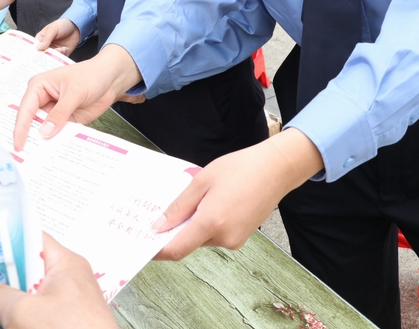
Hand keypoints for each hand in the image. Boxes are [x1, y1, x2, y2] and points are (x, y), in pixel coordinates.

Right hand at [0, 233, 116, 328]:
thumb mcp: (25, 313)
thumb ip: (0, 297)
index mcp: (66, 264)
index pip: (32, 239)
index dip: (6, 240)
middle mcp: (67, 281)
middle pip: (26, 270)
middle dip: (2, 278)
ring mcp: (65, 305)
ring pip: (28, 296)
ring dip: (7, 303)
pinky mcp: (61, 324)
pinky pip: (34, 315)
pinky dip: (18, 319)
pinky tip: (2, 325)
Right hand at [12, 45, 141, 150]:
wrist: (110, 80)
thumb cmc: (90, 76)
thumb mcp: (75, 93)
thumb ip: (60, 112)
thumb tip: (45, 132)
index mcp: (38, 87)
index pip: (25, 110)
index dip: (20, 128)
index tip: (19, 145)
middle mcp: (42, 101)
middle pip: (31, 122)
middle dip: (30, 138)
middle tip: (26, 158)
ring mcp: (53, 112)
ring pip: (44, 131)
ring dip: (44, 143)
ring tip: (39, 160)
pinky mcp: (64, 121)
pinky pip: (58, 134)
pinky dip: (57, 143)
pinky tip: (56, 154)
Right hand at [34, 18, 80, 55]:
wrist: (76, 27)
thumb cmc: (62, 25)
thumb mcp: (53, 29)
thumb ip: (46, 38)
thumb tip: (39, 48)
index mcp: (41, 39)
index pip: (35, 47)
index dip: (34, 53)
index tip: (33, 58)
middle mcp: (46, 47)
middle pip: (42, 55)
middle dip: (42, 58)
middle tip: (42, 62)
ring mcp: (54, 51)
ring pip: (51, 58)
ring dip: (51, 59)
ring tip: (52, 59)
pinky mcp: (62, 54)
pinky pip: (60, 59)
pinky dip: (60, 58)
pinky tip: (62, 53)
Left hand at [152, 128, 323, 260]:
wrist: (275, 169)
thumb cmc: (240, 168)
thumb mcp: (202, 181)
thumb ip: (179, 206)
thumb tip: (158, 226)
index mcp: (211, 222)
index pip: (176, 249)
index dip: (157, 250)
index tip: (143, 243)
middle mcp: (224, 238)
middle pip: (188, 243)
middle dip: (174, 230)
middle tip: (162, 211)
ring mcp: (235, 240)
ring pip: (202, 238)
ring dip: (192, 224)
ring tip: (194, 198)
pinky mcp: (242, 237)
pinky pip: (215, 235)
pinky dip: (206, 223)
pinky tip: (209, 202)